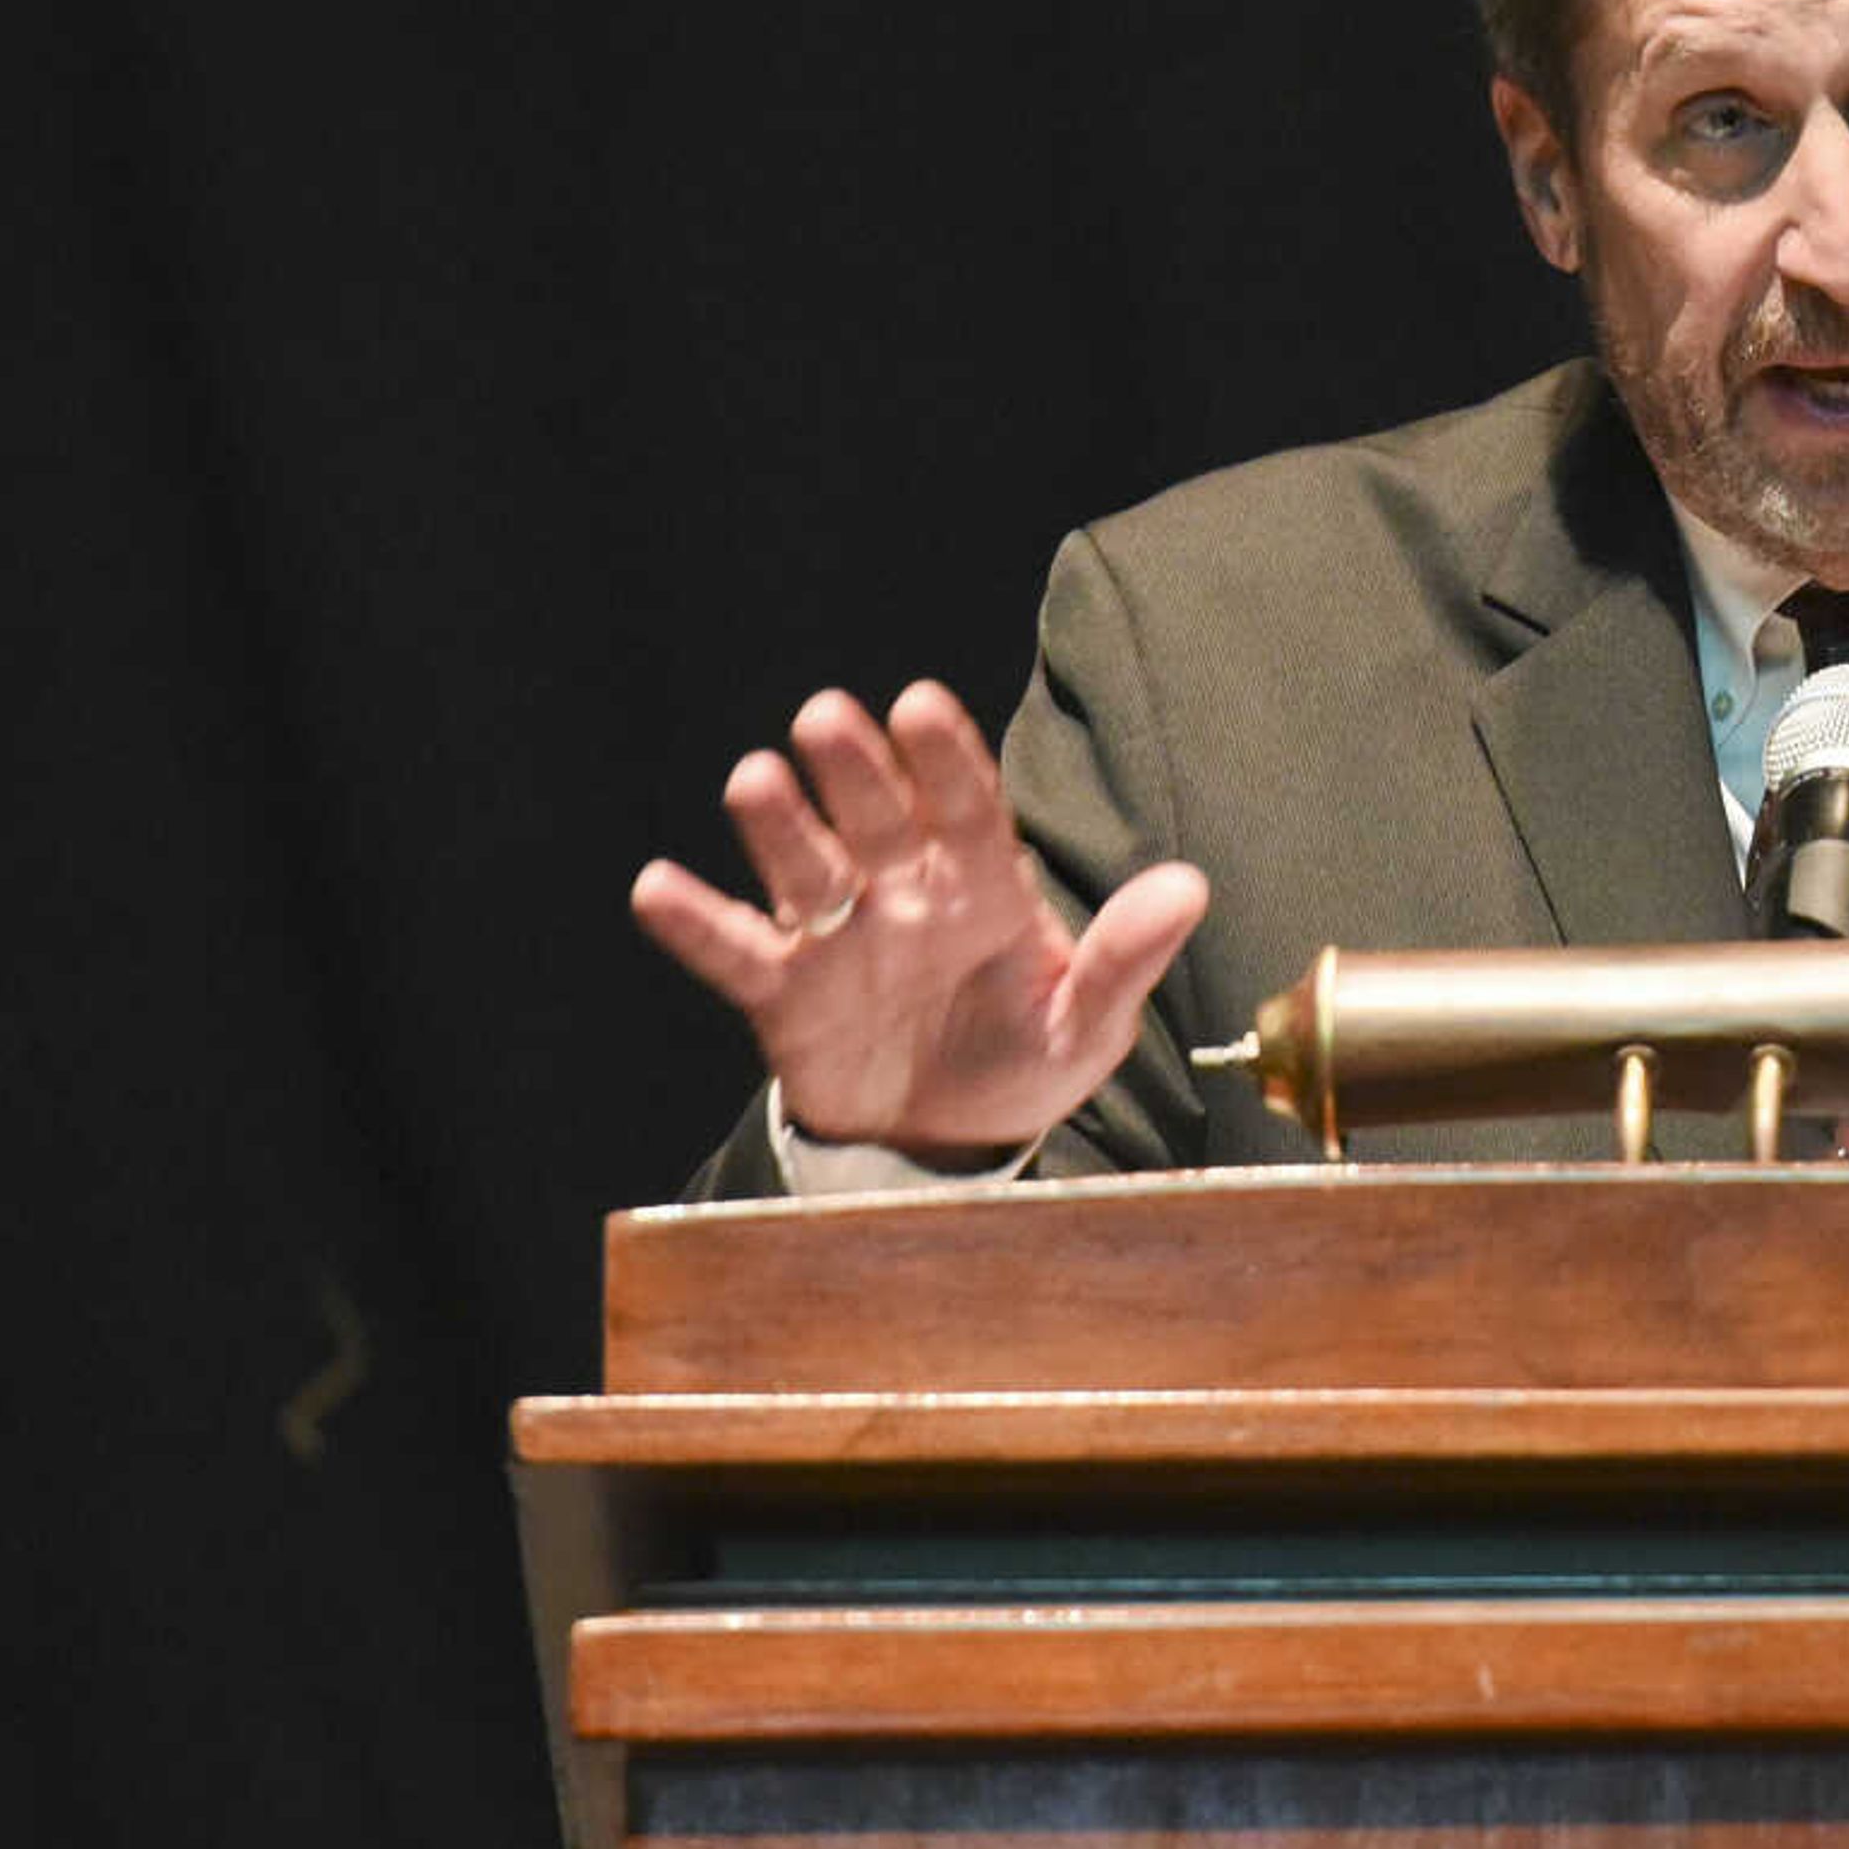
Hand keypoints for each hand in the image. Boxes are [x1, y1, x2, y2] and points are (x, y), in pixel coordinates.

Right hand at [628, 680, 1210, 1152]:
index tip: (919, 705)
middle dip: (854, 771)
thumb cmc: (1026, 1059)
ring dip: (778, 827)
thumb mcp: (1087, 1021)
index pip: (966, 808)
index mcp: (984, 886)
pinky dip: (697, 924)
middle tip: (825, 717)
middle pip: (877, 819)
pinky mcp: (786, 993)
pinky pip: (738, 951)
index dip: (944, 759)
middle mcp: (906, 892)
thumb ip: (1125, 956)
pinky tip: (657, 888)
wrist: (952, 1144)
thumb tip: (1191, 888)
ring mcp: (840, 938)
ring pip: (805, 867)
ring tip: (752, 780)